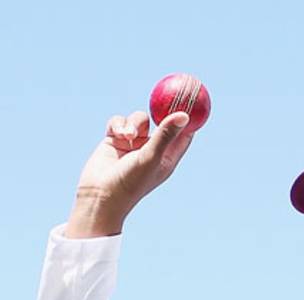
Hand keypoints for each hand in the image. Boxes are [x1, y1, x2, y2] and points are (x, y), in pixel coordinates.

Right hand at [67, 110, 195, 237]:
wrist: (100, 194)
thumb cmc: (131, 181)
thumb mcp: (151, 156)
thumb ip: (166, 135)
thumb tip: (185, 115)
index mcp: (168, 157)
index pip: (185, 135)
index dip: (190, 118)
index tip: (194, 99)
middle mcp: (153, 149)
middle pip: (162, 122)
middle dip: (163, 109)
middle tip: (167, 92)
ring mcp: (134, 143)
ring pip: (139, 118)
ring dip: (132, 122)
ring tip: (127, 136)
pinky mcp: (115, 139)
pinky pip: (120, 121)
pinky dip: (118, 123)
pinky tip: (116, 135)